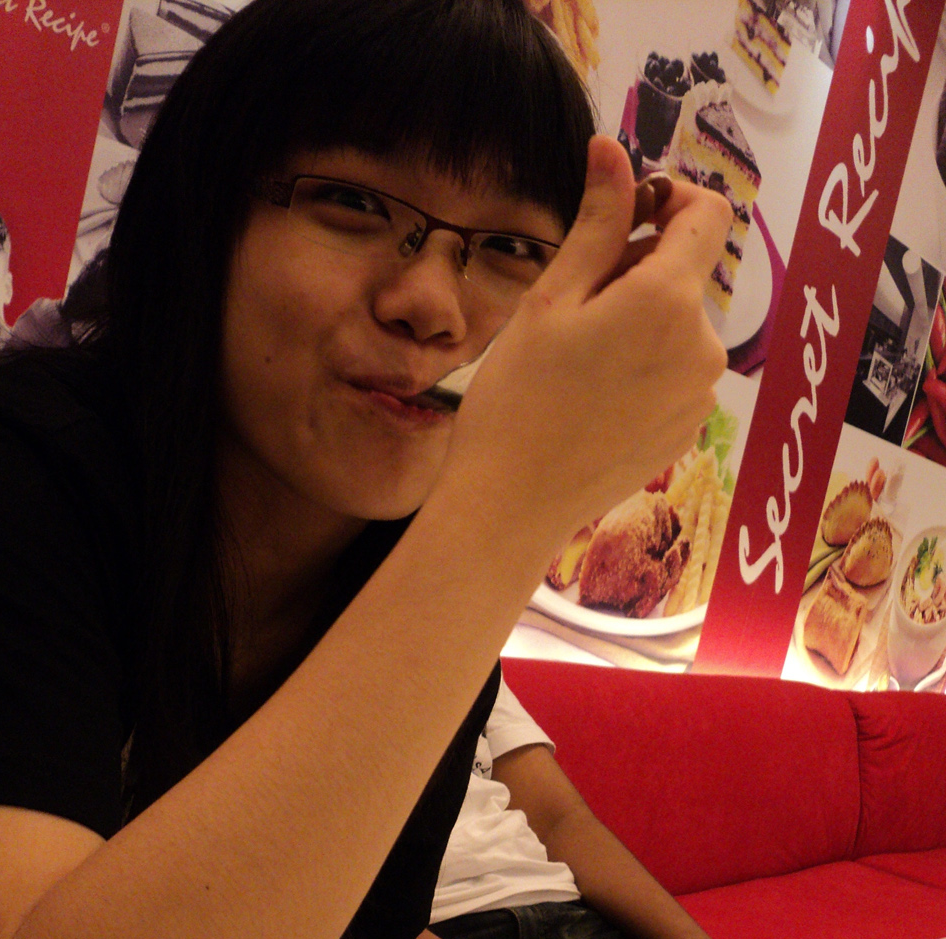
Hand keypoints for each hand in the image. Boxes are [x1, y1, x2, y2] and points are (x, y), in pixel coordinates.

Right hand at [448, 134, 731, 544]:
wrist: (512, 507)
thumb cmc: (518, 400)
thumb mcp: (550, 300)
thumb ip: (596, 223)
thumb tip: (613, 150)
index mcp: (668, 300)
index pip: (708, 214)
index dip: (671, 198)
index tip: (626, 213)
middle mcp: (702, 346)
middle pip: (687, 275)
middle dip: (640, 269)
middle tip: (572, 303)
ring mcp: (701, 396)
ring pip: (679, 327)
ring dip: (641, 321)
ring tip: (578, 358)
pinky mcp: (688, 432)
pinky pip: (676, 374)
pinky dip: (645, 367)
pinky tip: (593, 397)